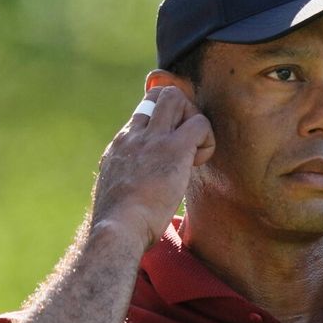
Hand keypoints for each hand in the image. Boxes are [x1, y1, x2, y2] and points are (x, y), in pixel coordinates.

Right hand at [91, 85, 214, 248]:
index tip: (170, 147)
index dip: (163, 121)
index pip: (143, 112)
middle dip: (180, 110)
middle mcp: (134, 135)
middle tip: (187, 141)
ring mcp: (153, 138)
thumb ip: (124, 184)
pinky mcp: (173, 148)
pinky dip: (207, 140)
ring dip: (193, 118)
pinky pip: (200, 123)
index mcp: (120, 146)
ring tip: (193, 149)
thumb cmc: (119, 225)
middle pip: (159, 94)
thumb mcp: (114, 195)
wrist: (117, 228)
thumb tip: (132, 195)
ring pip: (176, 97)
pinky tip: (198, 163)